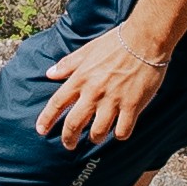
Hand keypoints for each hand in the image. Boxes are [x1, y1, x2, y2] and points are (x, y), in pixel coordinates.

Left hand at [38, 22, 169, 147]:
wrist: (145, 40)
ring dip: (95, 138)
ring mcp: (113, 101)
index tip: (41, 130)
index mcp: (81, 78)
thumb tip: (50, 73)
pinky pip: (122, 131)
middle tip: (69, 145)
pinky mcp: (132, 106)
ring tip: (96, 137)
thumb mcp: (88, 50)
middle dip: (68, 139)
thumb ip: (69, 64)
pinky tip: (120, 131)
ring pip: (98, 132)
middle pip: (73, 124)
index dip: (47, 119)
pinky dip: (119, 135)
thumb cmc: (117, 43)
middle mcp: (94, 92)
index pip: (57, 103)